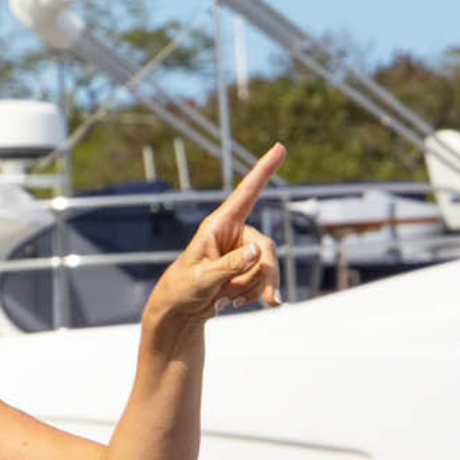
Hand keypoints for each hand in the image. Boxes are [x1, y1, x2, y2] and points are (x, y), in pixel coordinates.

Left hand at [146, 143, 286, 326]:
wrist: (179, 312)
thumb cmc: (183, 289)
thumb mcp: (203, 278)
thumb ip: (230, 265)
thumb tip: (258, 250)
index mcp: (219, 224)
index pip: (246, 193)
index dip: (263, 170)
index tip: (280, 147)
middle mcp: (234, 234)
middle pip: (266, 248)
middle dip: (266, 276)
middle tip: (272, 301)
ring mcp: (242, 252)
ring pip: (265, 269)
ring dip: (250, 290)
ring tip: (223, 299)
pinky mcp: (245, 270)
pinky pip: (262, 282)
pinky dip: (250, 295)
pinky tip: (229, 302)